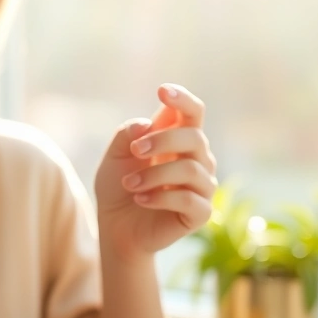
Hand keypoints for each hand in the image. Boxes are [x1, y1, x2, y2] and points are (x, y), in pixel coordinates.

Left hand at [94, 84, 216, 259]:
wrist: (116, 226)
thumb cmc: (119, 185)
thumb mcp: (115, 155)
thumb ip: (127, 134)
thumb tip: (147, 125)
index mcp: (179, 139)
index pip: (193, 112)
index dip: (182, 99)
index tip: (162, 91)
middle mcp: (198, 159)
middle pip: (194, 137)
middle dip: (162, 140)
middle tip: (135, 151)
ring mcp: (202, 186)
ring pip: (190, 169)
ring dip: (154, 175)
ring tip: (130, 184)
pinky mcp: (201, 212)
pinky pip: (188, 198)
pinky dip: (160, 197)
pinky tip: (140, 199)